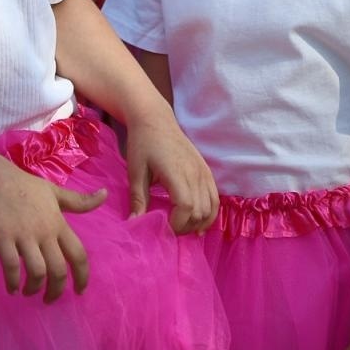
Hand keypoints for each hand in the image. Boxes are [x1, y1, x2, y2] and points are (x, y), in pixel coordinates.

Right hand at [0, 160, 106, 301]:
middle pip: (58, 270)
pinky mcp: (3, 239)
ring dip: (34, 288)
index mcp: (58, 224)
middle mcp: (44, 232)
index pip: (78, 254)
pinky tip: (11, 287)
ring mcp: (23, 236)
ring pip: (37, 272)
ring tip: (28, 292)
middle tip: (49, 299)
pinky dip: (12, 282)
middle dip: (56, 290)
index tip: (79, 291)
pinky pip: (11, 267)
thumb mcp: (56, 192)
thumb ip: (79, 201)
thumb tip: (105, 194)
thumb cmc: (26, 188)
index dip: (82, 276)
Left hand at [126, 111, 218, 233]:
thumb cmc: (142, 144)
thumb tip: (134, 224)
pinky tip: (198, 223)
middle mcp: (194, 172)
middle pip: (200, 211)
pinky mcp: (206, 170)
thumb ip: (138, 199)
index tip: (164, 229)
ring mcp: (203, 171)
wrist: (155, 119)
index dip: (177, 224)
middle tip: (169, 230)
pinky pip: (215, 197)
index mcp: (176, 172)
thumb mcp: (135, 171)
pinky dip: (209, 213)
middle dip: (186, 227)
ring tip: (183, 227)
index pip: (186, 206)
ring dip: (199, 222)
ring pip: (211, 207)